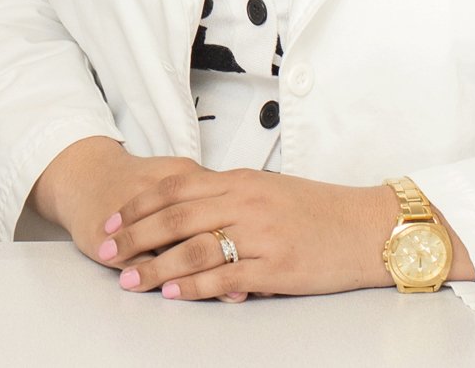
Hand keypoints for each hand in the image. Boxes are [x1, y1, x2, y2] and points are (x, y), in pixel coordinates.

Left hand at [103, 167, 422, 300]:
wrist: (370, 228)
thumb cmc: (321, 211)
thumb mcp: (270, 191)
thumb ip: (230, 197)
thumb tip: (191, 209)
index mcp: (239, 181)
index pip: (174, 188)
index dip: (137, 205)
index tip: (111, 220)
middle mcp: (245, 203)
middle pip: (174, 217)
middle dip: (133, 235)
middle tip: (104, 251)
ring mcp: (261, 234)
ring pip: (194, 248)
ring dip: (156, 265)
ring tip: (130, 279)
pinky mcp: (278, 266)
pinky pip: (226, 276)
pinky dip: (195, 285)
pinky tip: (173, 293)